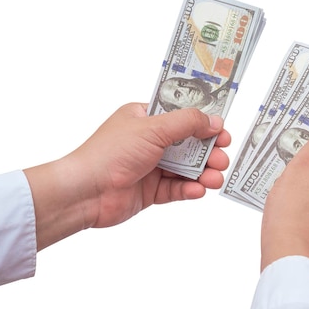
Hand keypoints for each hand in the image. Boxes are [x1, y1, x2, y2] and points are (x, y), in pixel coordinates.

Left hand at [25, 103, 230, 249]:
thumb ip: (187, 122)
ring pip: (185, 168)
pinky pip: (176, 188)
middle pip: (188, 144)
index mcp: (145, 118)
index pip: (181, 116)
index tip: (222, 132)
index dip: (204, 123)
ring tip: (215, 178)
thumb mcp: (153, 129)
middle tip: (222, 157)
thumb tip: (213, 121)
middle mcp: (148, 141)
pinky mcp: (150, 190)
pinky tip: (198, 190)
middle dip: (208, 152)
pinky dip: (189, 189)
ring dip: (203, 173)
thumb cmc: (110, 153)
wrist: (85, 192)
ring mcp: (149, 166)